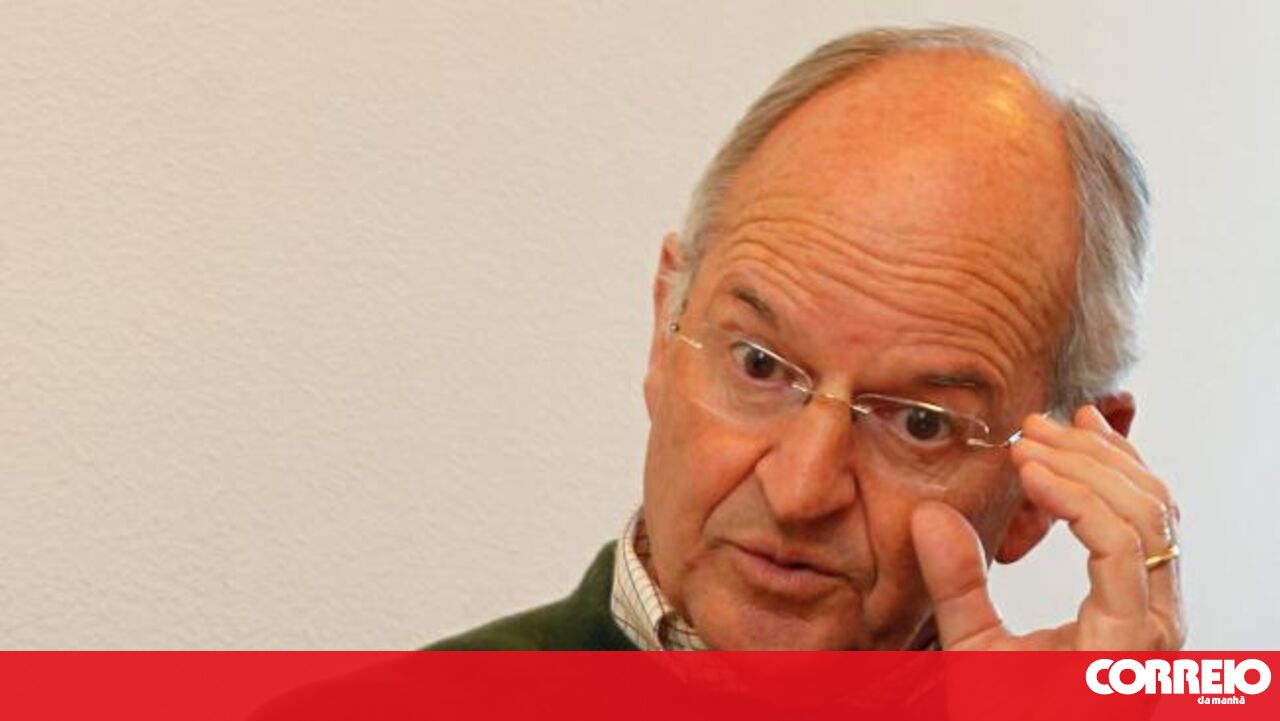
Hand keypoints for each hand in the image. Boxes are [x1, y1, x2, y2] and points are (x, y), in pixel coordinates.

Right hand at [910, 406, 1184, 650]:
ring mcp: (1162, 612)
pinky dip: (1125, 482)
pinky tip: (1095, 450)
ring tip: (1057, 427)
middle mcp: (1158, 625)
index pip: (1118, 545)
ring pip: (1158, 515)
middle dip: (1086, 462)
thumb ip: (957, 588)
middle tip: (1029, 432)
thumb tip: (930, 515)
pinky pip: (1154, 528)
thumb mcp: (975, 662)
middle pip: (1146, 517)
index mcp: (1122, 646)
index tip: (1021, 462)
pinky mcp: (1153, 601)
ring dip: (1108, 463)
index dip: (1072, 492)